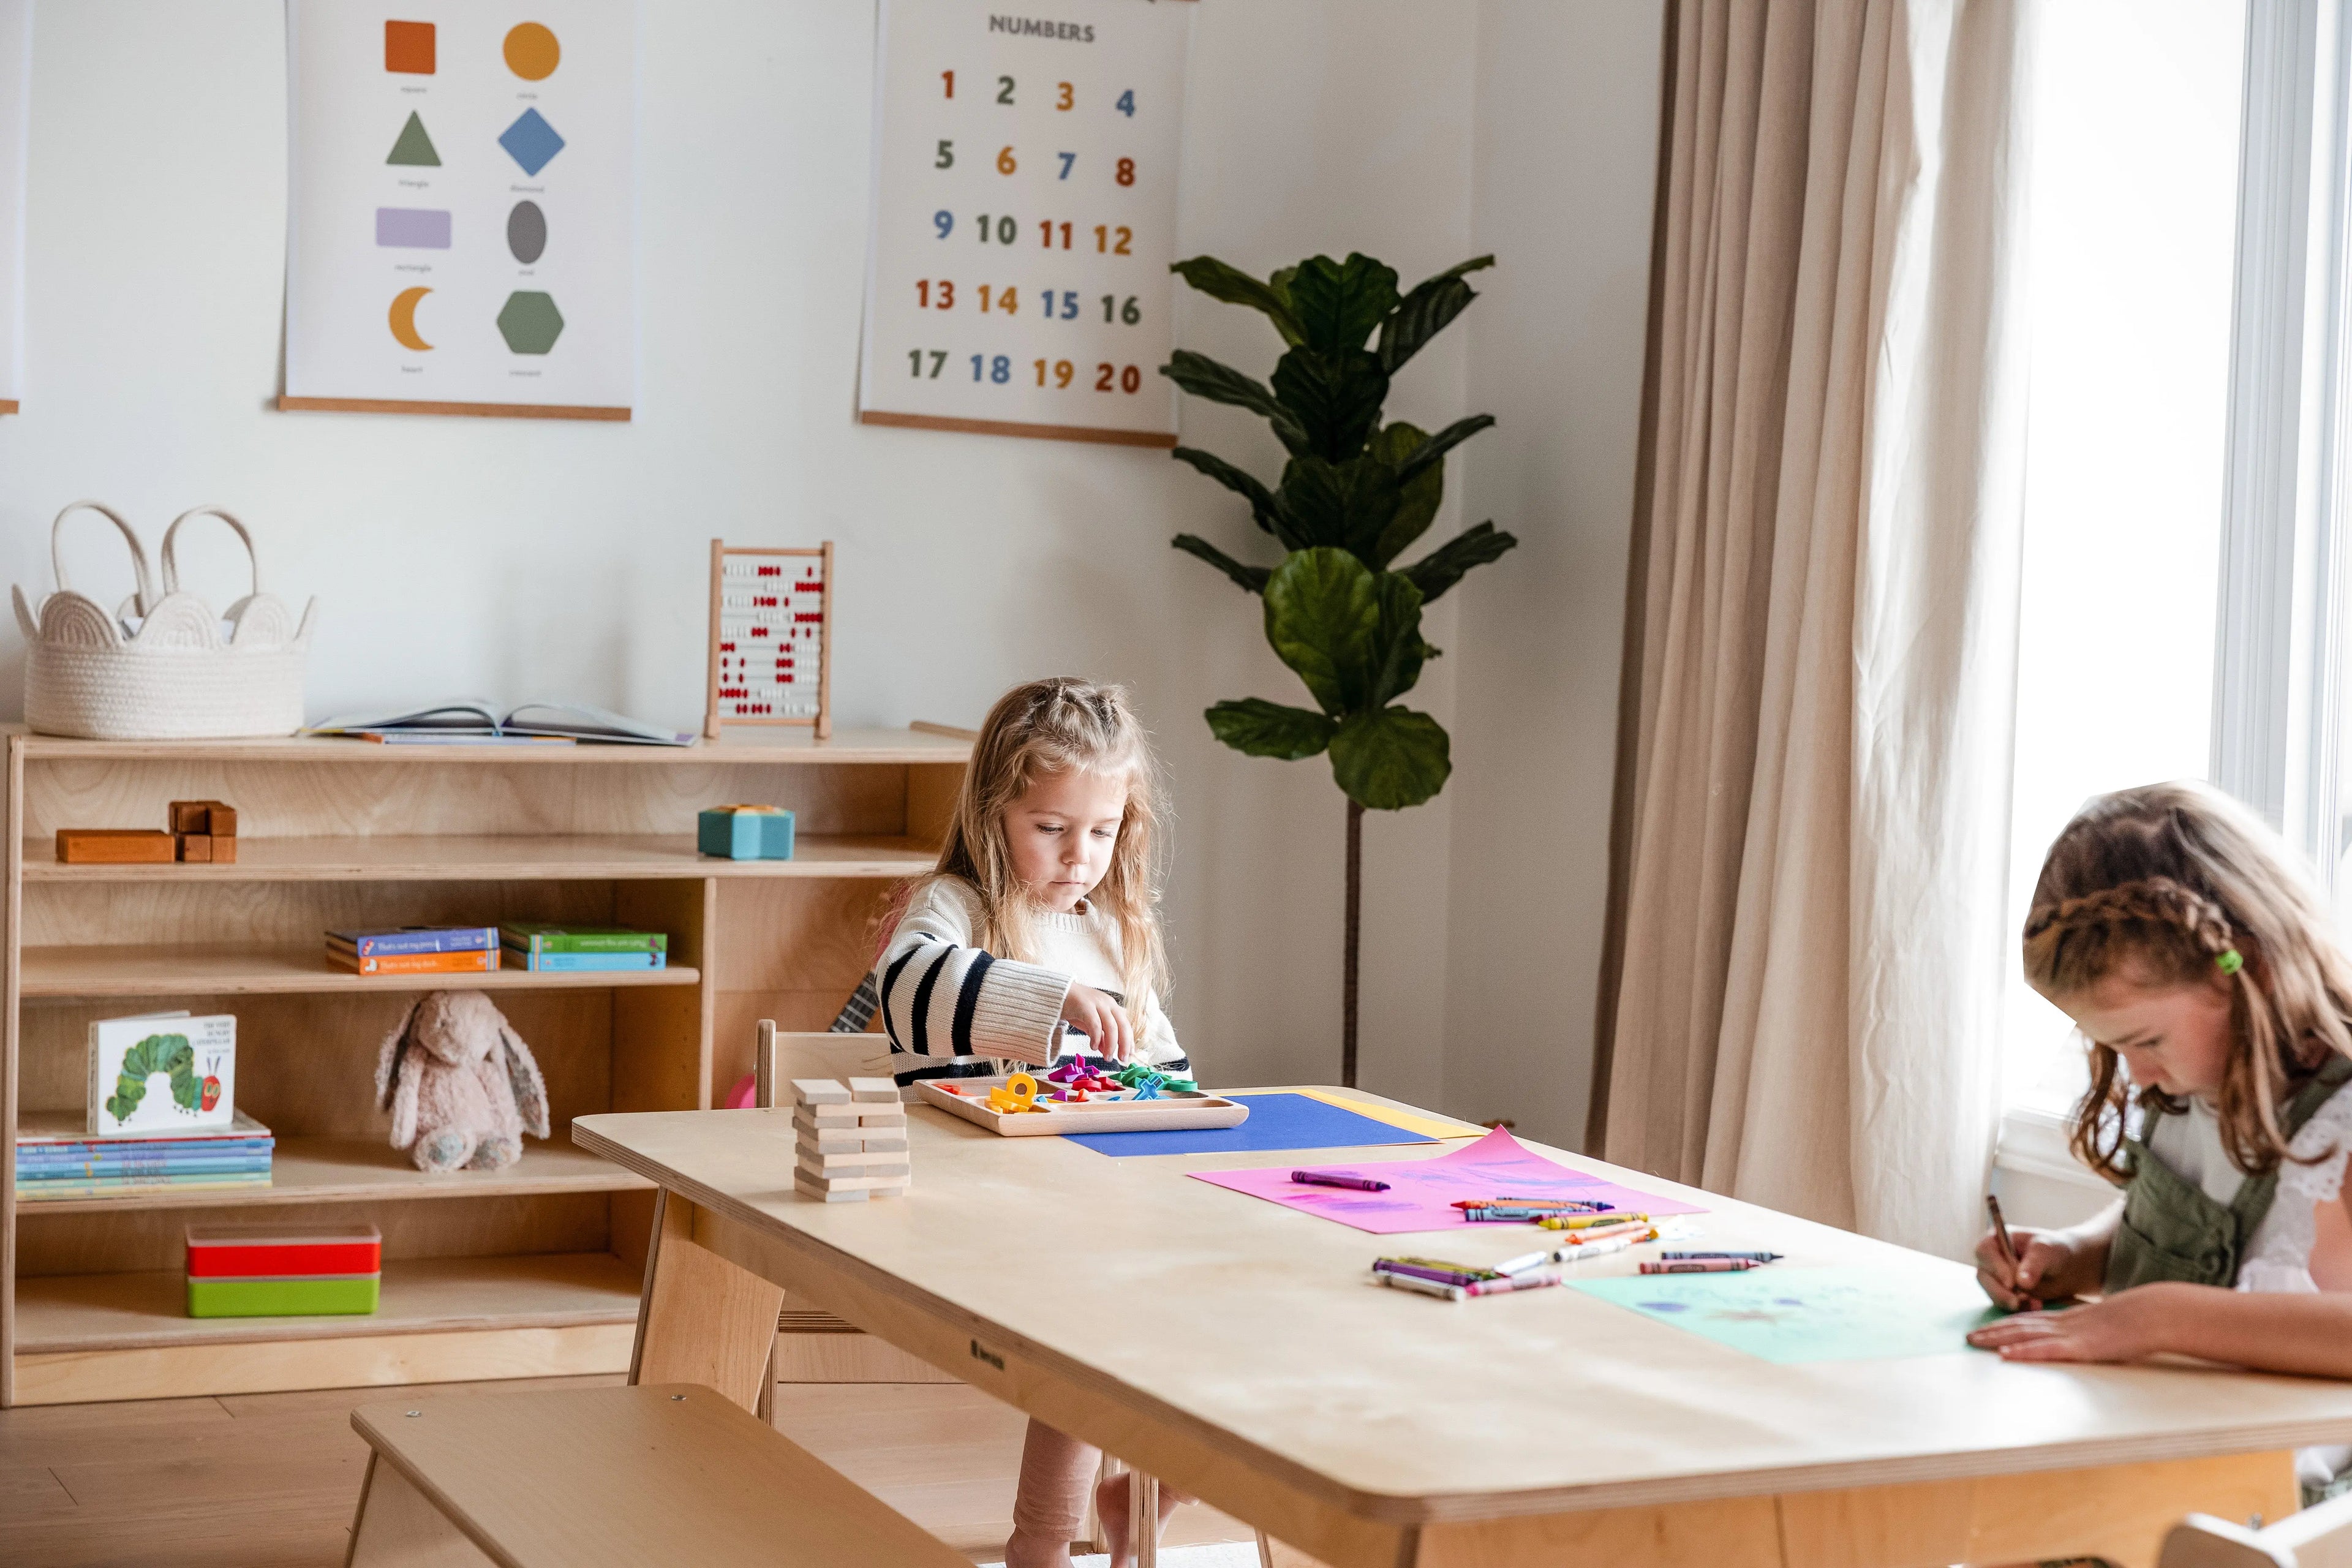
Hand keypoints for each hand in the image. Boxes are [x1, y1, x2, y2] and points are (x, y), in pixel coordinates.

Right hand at [1059, 983, 1133, 1063]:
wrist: (1056, 993)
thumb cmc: (1074, 1007)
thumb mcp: (1090, 1023)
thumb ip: (1100, 1036)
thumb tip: (1106, 1051)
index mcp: (1112, 1006)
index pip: (1126, 1025)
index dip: (1129, 1041)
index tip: (1130, 1055)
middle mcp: (1108, 1003)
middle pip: (1123, 1026)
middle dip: (1124, 1044)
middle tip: (1122, 1059)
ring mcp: (1097, 1003)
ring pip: (1111, 1027)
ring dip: (1111, 1045)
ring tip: (1107, 1057)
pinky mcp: (1085, 1006)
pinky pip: (1095, 1024)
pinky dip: (1096, 1038)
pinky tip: (1093, 1047)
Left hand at [1967, 1285, 2186, 1362]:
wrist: (2153, 1313)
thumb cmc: (2137, 1322)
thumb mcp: (2107, 1326)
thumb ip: (2091, 1333)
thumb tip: (2085, 1341)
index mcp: (2070, 1320)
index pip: (2030, 1321)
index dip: (2006, 1325)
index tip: (1987, 1330)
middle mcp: (2063, 1324)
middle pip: (2020, 1326)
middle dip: (1992, 1331)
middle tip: (1968, 1337)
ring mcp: (2070, 1334)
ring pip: (2025, 1336)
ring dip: (1997, 1339)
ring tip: (1974, 1342)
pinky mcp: (2080, 1347)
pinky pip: (2045, 1350)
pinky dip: (2023, 1352)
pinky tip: (2005, 1355)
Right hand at [1974, 1225, 2087, 1310]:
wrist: (2066, 1268)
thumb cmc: (2054, 1250)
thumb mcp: (2046, 1251)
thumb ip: (2033, 1264)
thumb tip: (2021, 1283)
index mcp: (1996, 1240)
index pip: (1985, 1252)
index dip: (1995, 1267)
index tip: (2011, 1283)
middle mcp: (1991, 1259)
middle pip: (1984, 1276)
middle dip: (2001, 1291)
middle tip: (2019, 1301)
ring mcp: (1996, 1278)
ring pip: (1992, 1293)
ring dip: (2011, 1302)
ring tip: (2036, 1304)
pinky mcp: (2004, 1294)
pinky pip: (2004, 1304)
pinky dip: (2019, 1308)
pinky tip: (2035, 1306)